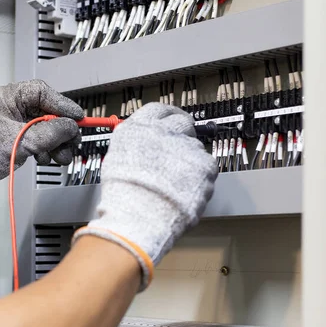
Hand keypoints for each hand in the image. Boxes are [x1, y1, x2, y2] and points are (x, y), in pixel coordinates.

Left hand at [0, 80, 83, 220]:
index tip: (76, 117)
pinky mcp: (9, 134)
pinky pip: (33, 136)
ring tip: (60, 156)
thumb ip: (51, 132)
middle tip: (72, 141)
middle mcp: (5, 105)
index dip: (62, 104)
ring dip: (54, 141)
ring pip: (40, 125)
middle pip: (43, 110)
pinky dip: (43, 147)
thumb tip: (71, 126)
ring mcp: (7, 120)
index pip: (40, 92)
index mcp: (3, 97)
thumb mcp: (23, 142)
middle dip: (60, 129)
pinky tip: (44, 157)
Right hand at [72, 103, 217, 289]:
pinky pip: (208, 167)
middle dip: (183, 135)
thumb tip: (145, 142)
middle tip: (179, 152)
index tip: (173, 118)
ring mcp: (186, 147)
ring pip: (196, 147)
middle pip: (182, 123)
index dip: (168, 114)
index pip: (159, 110)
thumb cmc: (124, 196)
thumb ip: (135, 143)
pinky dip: (202, 177)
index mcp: (139, 128)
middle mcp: (164, 131)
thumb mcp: (117, 158)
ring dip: (191, 160)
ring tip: (178, 181)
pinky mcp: (204, 164)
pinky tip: (187, 189)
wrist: (139, 216)